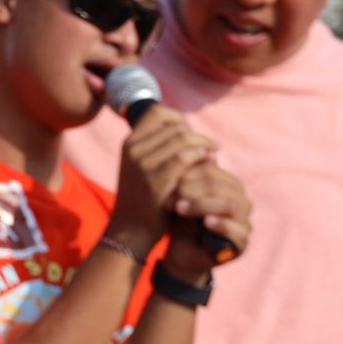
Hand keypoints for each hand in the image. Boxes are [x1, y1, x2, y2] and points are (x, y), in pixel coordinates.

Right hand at [109, 106, 214, 253]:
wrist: (130, 230)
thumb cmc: (143, 199)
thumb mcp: (141, 168)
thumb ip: (158, 148)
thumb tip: (190, 131)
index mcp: (129, 143)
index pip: (156, 113)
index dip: (178, 118)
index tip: (191, 131)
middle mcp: (134, 149)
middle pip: (174, 126)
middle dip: (196, 134)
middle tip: (209, 145)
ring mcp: (143, 164)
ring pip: (182, 139)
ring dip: (203, 143)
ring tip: (213, 152)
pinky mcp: (156, 179)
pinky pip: (184, 158)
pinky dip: (200, 156)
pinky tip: (209, 161)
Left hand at [162, 159, 251, 279]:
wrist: (181, 251)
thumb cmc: (180, 220)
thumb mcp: (180, 196)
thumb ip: (184, 177)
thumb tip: (179, 149)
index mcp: (228, 185)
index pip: (212, 170)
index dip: (188, 174)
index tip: (166, 181)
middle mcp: (240, 200)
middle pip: (219, 185)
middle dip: (192, 189)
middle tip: (170, 197)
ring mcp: (244, 221)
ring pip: (229, 204)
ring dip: (202, 205)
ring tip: (181, 209)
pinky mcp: (243, 242)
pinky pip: (237, 230)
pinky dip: (222, 225)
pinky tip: (206, 222)